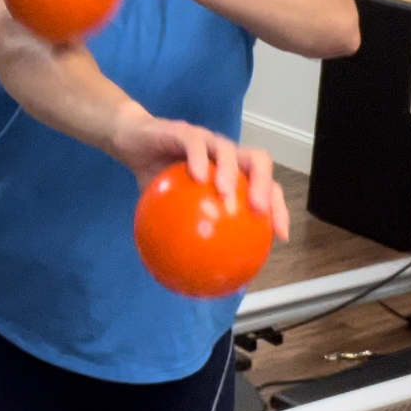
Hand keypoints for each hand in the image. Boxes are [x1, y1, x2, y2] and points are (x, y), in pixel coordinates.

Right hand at [108, 108, 290, 239]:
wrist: (130, 143)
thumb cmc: (156, 180)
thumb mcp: (168, 213)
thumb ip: (185, 237)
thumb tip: (194, 279)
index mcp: (229, 172)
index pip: (264, 186)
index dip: (278, 208)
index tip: (279, 235)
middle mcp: (223, 154)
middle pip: (258, 161)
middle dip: (265, 185)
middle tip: (259, 211)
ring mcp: (205, 140)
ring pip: (229, 150)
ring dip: (231, 172)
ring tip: (225, 194)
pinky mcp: (183, 131)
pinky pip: (195, 143)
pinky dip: (199, 158)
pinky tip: (196, 176)